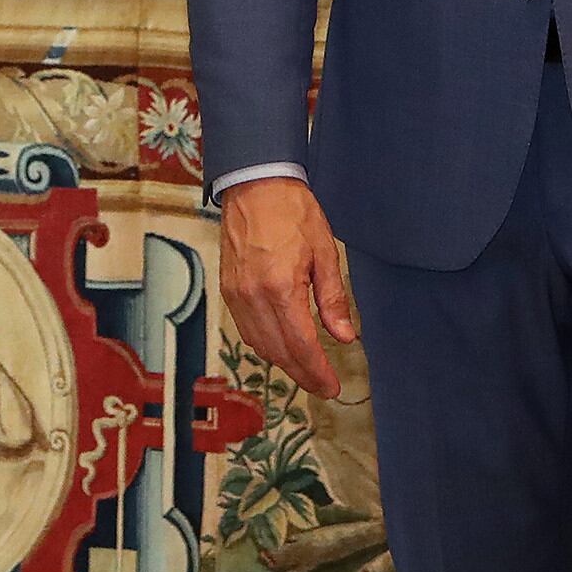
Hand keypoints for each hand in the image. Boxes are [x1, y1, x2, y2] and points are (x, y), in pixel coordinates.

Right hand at [219, 178, 357, 399]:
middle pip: (279, 352)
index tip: (332, 387)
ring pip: (259, 345)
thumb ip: (333, 298)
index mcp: (281, 288)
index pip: (301, 345)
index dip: (318, 372)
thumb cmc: (292, 211)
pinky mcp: (227, 289)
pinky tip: (280, 346)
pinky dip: (264, 344)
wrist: (254, 184)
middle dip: (303, 374)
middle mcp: (253, 297)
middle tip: (323, 386)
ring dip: (283, 363)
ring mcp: (236, 295)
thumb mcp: (325, 251)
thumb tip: (345, 336)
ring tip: (306, 370)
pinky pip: (245, 329)